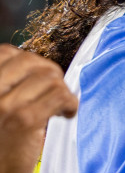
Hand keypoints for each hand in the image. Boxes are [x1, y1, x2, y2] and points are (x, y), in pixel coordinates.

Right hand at [0, 45, 76, 172]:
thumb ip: (8, 89)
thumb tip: (39, 71)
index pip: (7, 53)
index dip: (30, 61)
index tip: (40, 78)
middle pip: (30, 61)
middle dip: (50, 73)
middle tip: (56, 92)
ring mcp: (3, 103)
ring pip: (48, 77)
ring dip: (62, 90)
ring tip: (60, 107)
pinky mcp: (23, 119)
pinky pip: (59, 95)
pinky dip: (69, 103)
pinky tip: (65, 115)